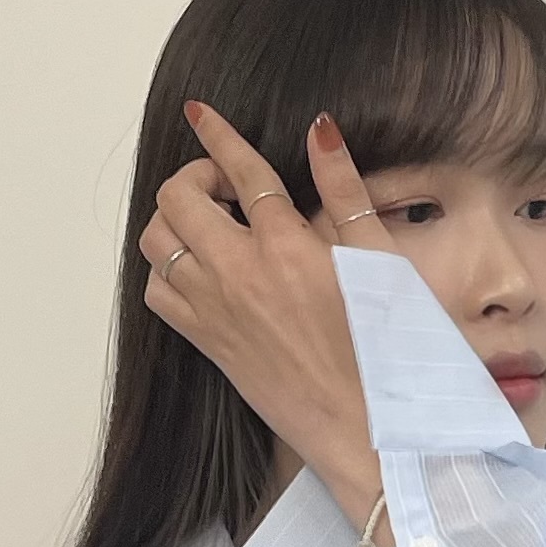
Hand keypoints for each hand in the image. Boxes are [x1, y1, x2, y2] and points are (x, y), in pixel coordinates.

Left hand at [139, 101, 391, 529]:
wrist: (369, 432)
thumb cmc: (389, 351)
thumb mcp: (382, 260)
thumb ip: (346, 190)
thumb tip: (320, 130)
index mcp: (288, 246)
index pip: (240, 171)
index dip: (217, 135)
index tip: (200, 113)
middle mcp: (240, 274)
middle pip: (179, 199)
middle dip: (195, 178)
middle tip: (227, 189)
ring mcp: (217, 312)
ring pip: (156, 243)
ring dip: (173, 221)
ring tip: (210, 225)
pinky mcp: (210, 345)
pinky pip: (158, 293)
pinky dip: (167, 270)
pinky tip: (200, 270)